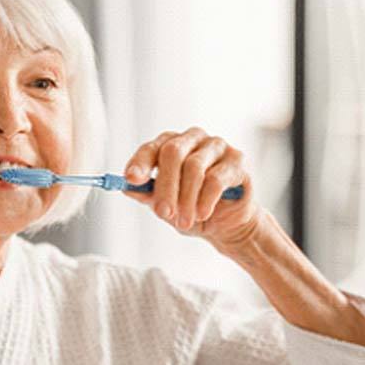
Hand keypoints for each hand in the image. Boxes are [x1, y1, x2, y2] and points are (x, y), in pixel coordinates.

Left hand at [122, 126, 260, 250]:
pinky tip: (202, 214)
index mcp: (170, 145)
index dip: (140, 163)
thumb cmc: (191, 209)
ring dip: (186, 198)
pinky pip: (216, 178)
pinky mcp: (237, 161)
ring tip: (184, 221)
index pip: (151, 148)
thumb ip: (146, 194)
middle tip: (162, 213)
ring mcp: (217, 146)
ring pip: (194, 166)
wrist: (224, 225)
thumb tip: (127, 187)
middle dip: (165, 186)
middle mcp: (193, 139)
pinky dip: (205, 200)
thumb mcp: (164, 205)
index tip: (131, 179)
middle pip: (173, 152)